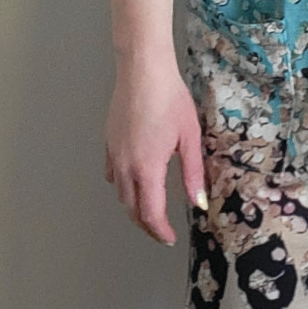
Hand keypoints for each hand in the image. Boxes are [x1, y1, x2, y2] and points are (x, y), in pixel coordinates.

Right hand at [103, 60, 205, 245]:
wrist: (143, 70)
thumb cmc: (170, 98)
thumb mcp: (190, 137)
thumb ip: (193, 173)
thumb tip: (198, 203)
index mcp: (147, 169)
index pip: (150, 213)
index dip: (160, 231)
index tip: (170, 238)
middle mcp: (125, 166)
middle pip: (132, 209)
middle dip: (147, 224)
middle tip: (162, 230)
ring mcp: (113, 154)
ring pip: (120, 194)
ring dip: (134, 208)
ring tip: (151, 210)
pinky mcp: (108, 142)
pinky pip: (113, 174)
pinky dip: (123, 187)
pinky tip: (134, 180)